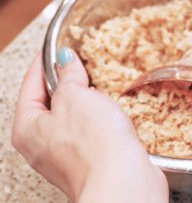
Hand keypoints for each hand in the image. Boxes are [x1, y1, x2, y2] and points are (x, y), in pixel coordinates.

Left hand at [12, 49, 167, 202]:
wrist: (124, 180)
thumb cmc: (94, 143)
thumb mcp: (75, 96)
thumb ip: (67, 75)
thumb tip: (66, 60)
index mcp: (28, 128)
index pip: (30, 85)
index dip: (42, 63)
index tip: (53, 50)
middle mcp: (44, 143)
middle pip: (50, 100)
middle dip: (64, 79)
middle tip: (75, 62)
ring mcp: (67, 151)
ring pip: (71, 113)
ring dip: (83, 96)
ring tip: (93, 82)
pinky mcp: (89, 154)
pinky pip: (87, 125)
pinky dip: (94, 112)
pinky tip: (105, 105)